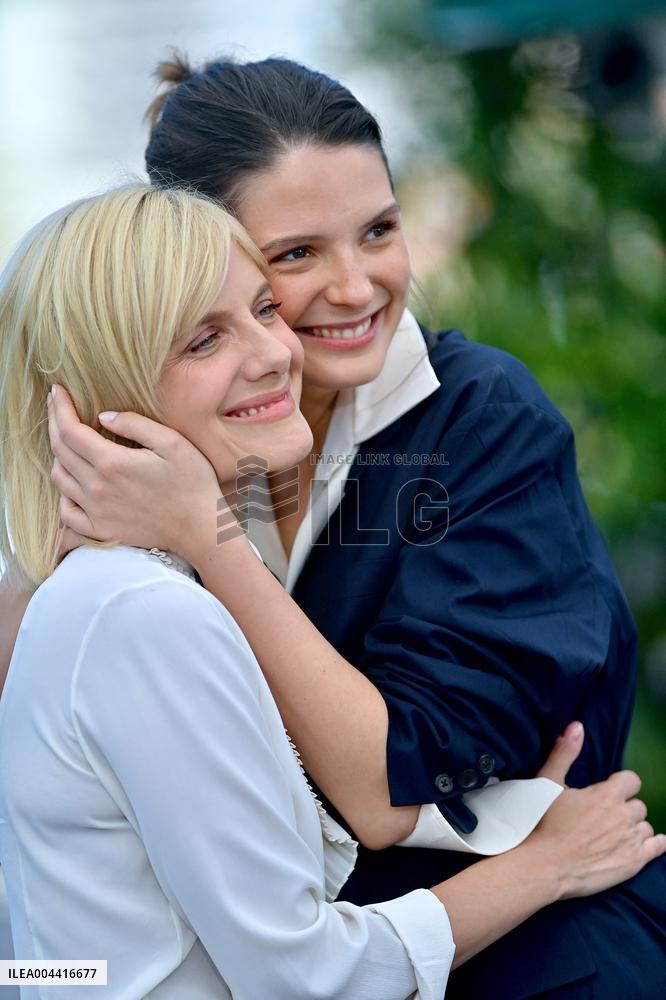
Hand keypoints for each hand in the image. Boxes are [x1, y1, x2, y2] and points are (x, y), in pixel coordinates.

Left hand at [47, 385, 220, 560]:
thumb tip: (102, 416)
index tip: (57, 390)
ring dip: (58, 455)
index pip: (70, 430)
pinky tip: (72, 483)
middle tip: (56, 405)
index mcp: (112, 462)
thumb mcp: (171, 442)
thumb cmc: (192, 482)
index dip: (59, 407)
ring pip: (59, 478)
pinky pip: (66, 512)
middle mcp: (96, 487)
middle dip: (54, 422)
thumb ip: (134, 424)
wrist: (200, 527)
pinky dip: (63, 494)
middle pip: (59, 450)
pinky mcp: (100, 530)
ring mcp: (96, 511)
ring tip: (67, 441)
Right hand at [525, 723, 664, 898]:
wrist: (545, 866)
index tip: (608, 793)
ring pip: (645, 826)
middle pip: (637, 805)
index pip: (631, 780)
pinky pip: (658, 847)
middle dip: (624, 809)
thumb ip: (565, 753)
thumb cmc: (543, 824)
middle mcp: (624, 815)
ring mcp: (631, 840)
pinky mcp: (634, 862)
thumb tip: (577, 726)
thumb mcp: (548, 782)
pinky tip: (652, 843)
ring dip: (633, 828)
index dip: (620, 785)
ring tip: (615, 834)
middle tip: (605, 818)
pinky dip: (657, 844)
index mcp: (606, 794)